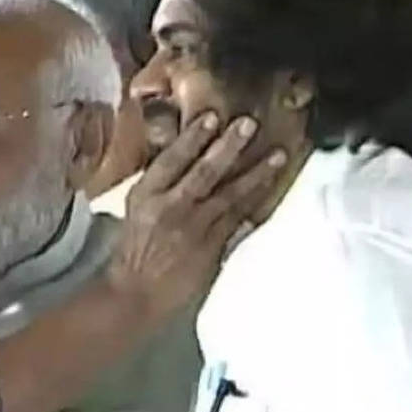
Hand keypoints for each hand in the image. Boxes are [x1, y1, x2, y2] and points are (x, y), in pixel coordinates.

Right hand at [108, 110, 285, 320]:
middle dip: (229, 146)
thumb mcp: (136, 211)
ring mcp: (194, 229)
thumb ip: (161, 188)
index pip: (171, 160)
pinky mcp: (212, 249)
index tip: (212, 118)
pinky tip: (273, 192)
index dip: (193, 138)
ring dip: (256, 174)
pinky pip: (239, 222)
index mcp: (146, 195)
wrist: (135, 294)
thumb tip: (189, 161)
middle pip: (205, 172)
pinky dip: (256, 206)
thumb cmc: (134, 252)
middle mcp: (170, 208)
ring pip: (230, 195)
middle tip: (250, 124)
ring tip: (277, 155)